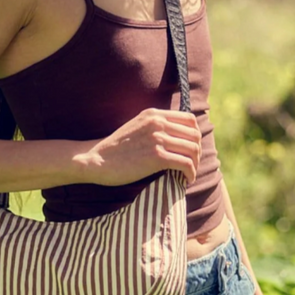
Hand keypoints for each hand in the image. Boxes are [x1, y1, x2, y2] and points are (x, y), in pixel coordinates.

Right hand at [79, 108, 201, 185]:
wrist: (97, 160)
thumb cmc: (116, 149)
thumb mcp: (136, 127)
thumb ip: (155, 127)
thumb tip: (176, 136)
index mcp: (154, 114)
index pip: (189, 119)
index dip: (195, 135)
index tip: (191, 149)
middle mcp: (158, 123)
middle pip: (194, 135)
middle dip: (197, 152)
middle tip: (192, 164)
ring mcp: (157, 139)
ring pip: (193, 150)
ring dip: (195, 164)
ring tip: (190, 174)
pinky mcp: (157, 157)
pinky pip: (185, 164)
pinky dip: (190, 173)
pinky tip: (186, 180)